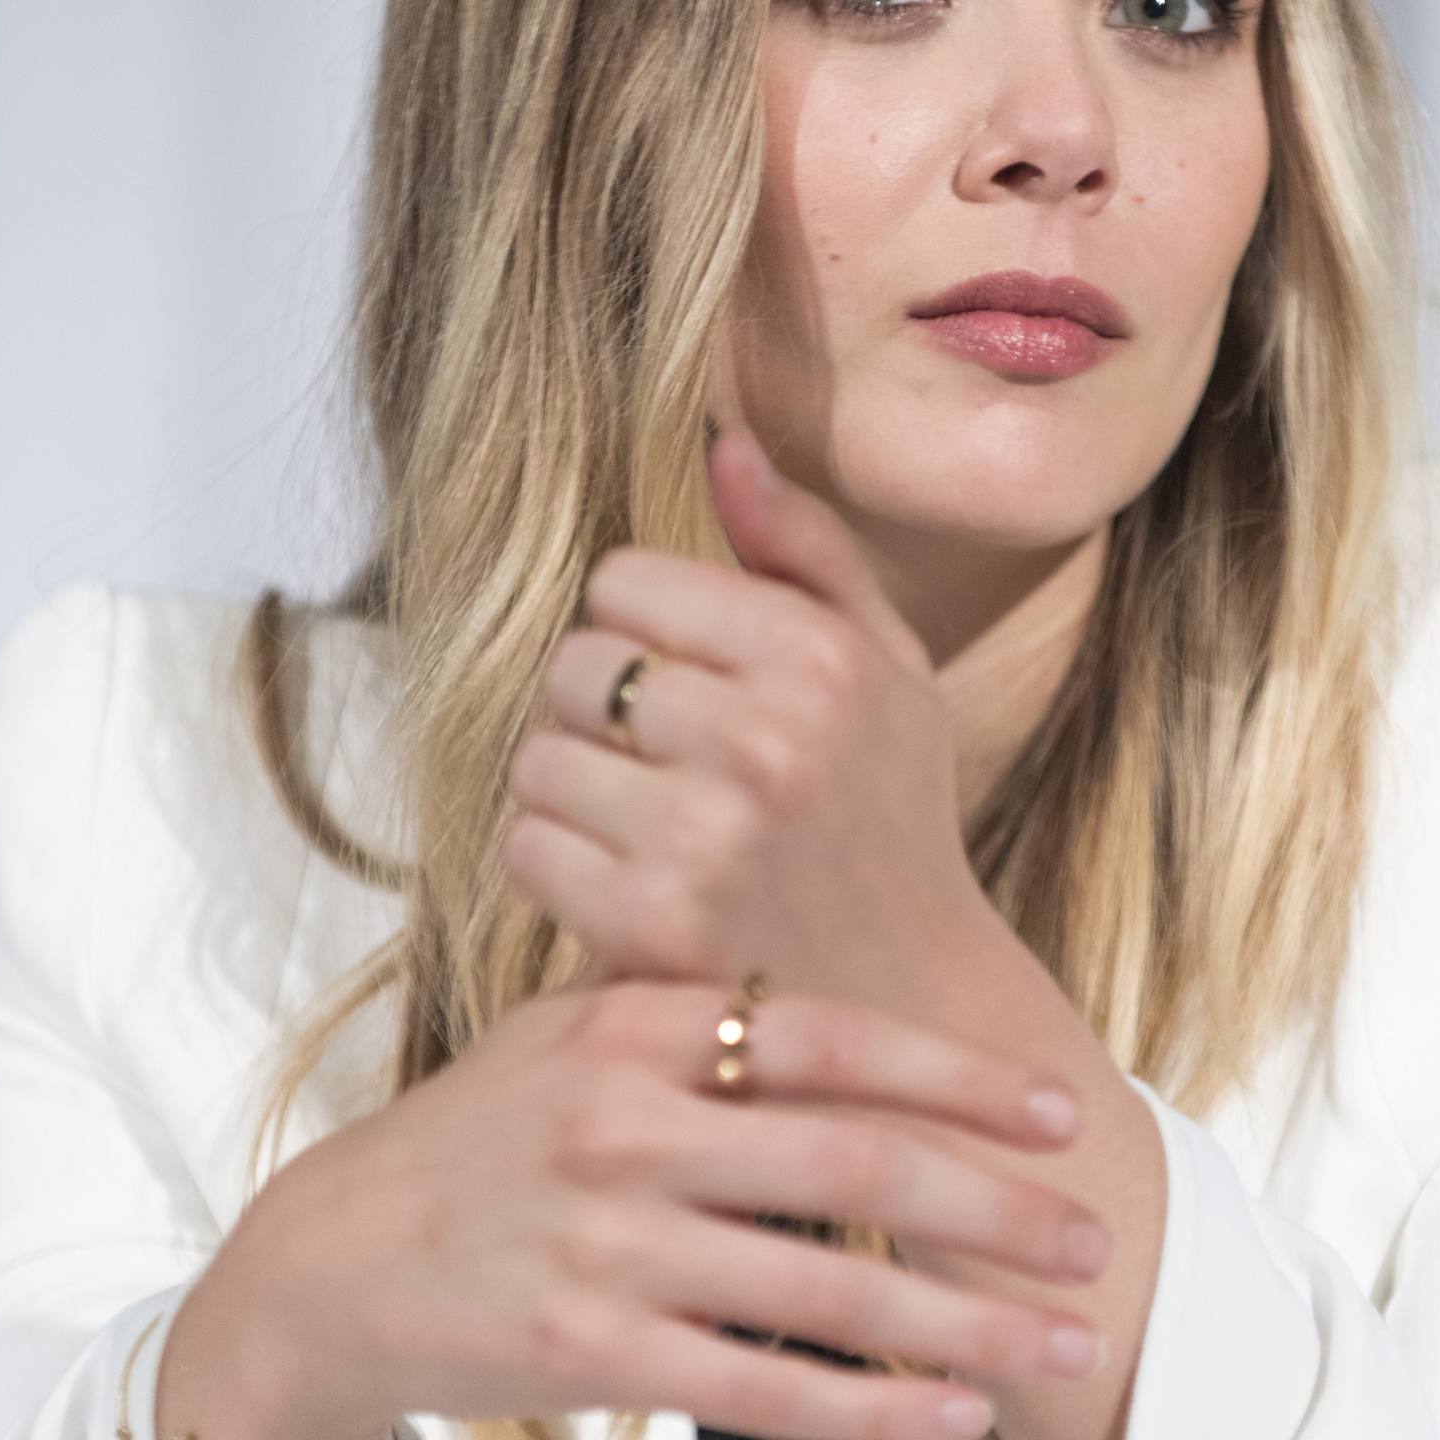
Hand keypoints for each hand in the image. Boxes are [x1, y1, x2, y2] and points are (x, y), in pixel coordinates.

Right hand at [220, 981, 1110, 1439]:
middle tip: (1095, 1241)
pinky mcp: (590, 1352)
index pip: (834, 1041)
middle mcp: (627, 1124)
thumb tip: (864, 1010)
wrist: (333, 1257)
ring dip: (964, 1323)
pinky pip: (761, 1387)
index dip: (958, 1078)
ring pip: (827, 1291)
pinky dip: (869, 1407)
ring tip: (1061, 1342)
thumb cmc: (485, 1133)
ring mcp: (607, 1244)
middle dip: (995, 1208)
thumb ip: (703, 1019)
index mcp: (636, 1024)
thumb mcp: (576, 1032)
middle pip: (854, 1167)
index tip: (1059, 1112)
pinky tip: (950, 1412)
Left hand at [502, 425, 984, 1003]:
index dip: (642, 630)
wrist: (911, 998)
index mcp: (819, 657)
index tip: (687, 682)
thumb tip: (724, 440)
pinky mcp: (650, 923)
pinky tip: (621, 878)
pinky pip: (527, 846)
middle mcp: (767, 737)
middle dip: (599, 707)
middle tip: (659, 759)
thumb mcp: (887, 670)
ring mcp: (705, 835)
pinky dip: (556, 861)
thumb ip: (805, 550)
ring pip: (538, 755)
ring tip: (640, 820)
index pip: (623, 582)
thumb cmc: (887, 814)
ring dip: (570, 787)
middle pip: (574, 664)